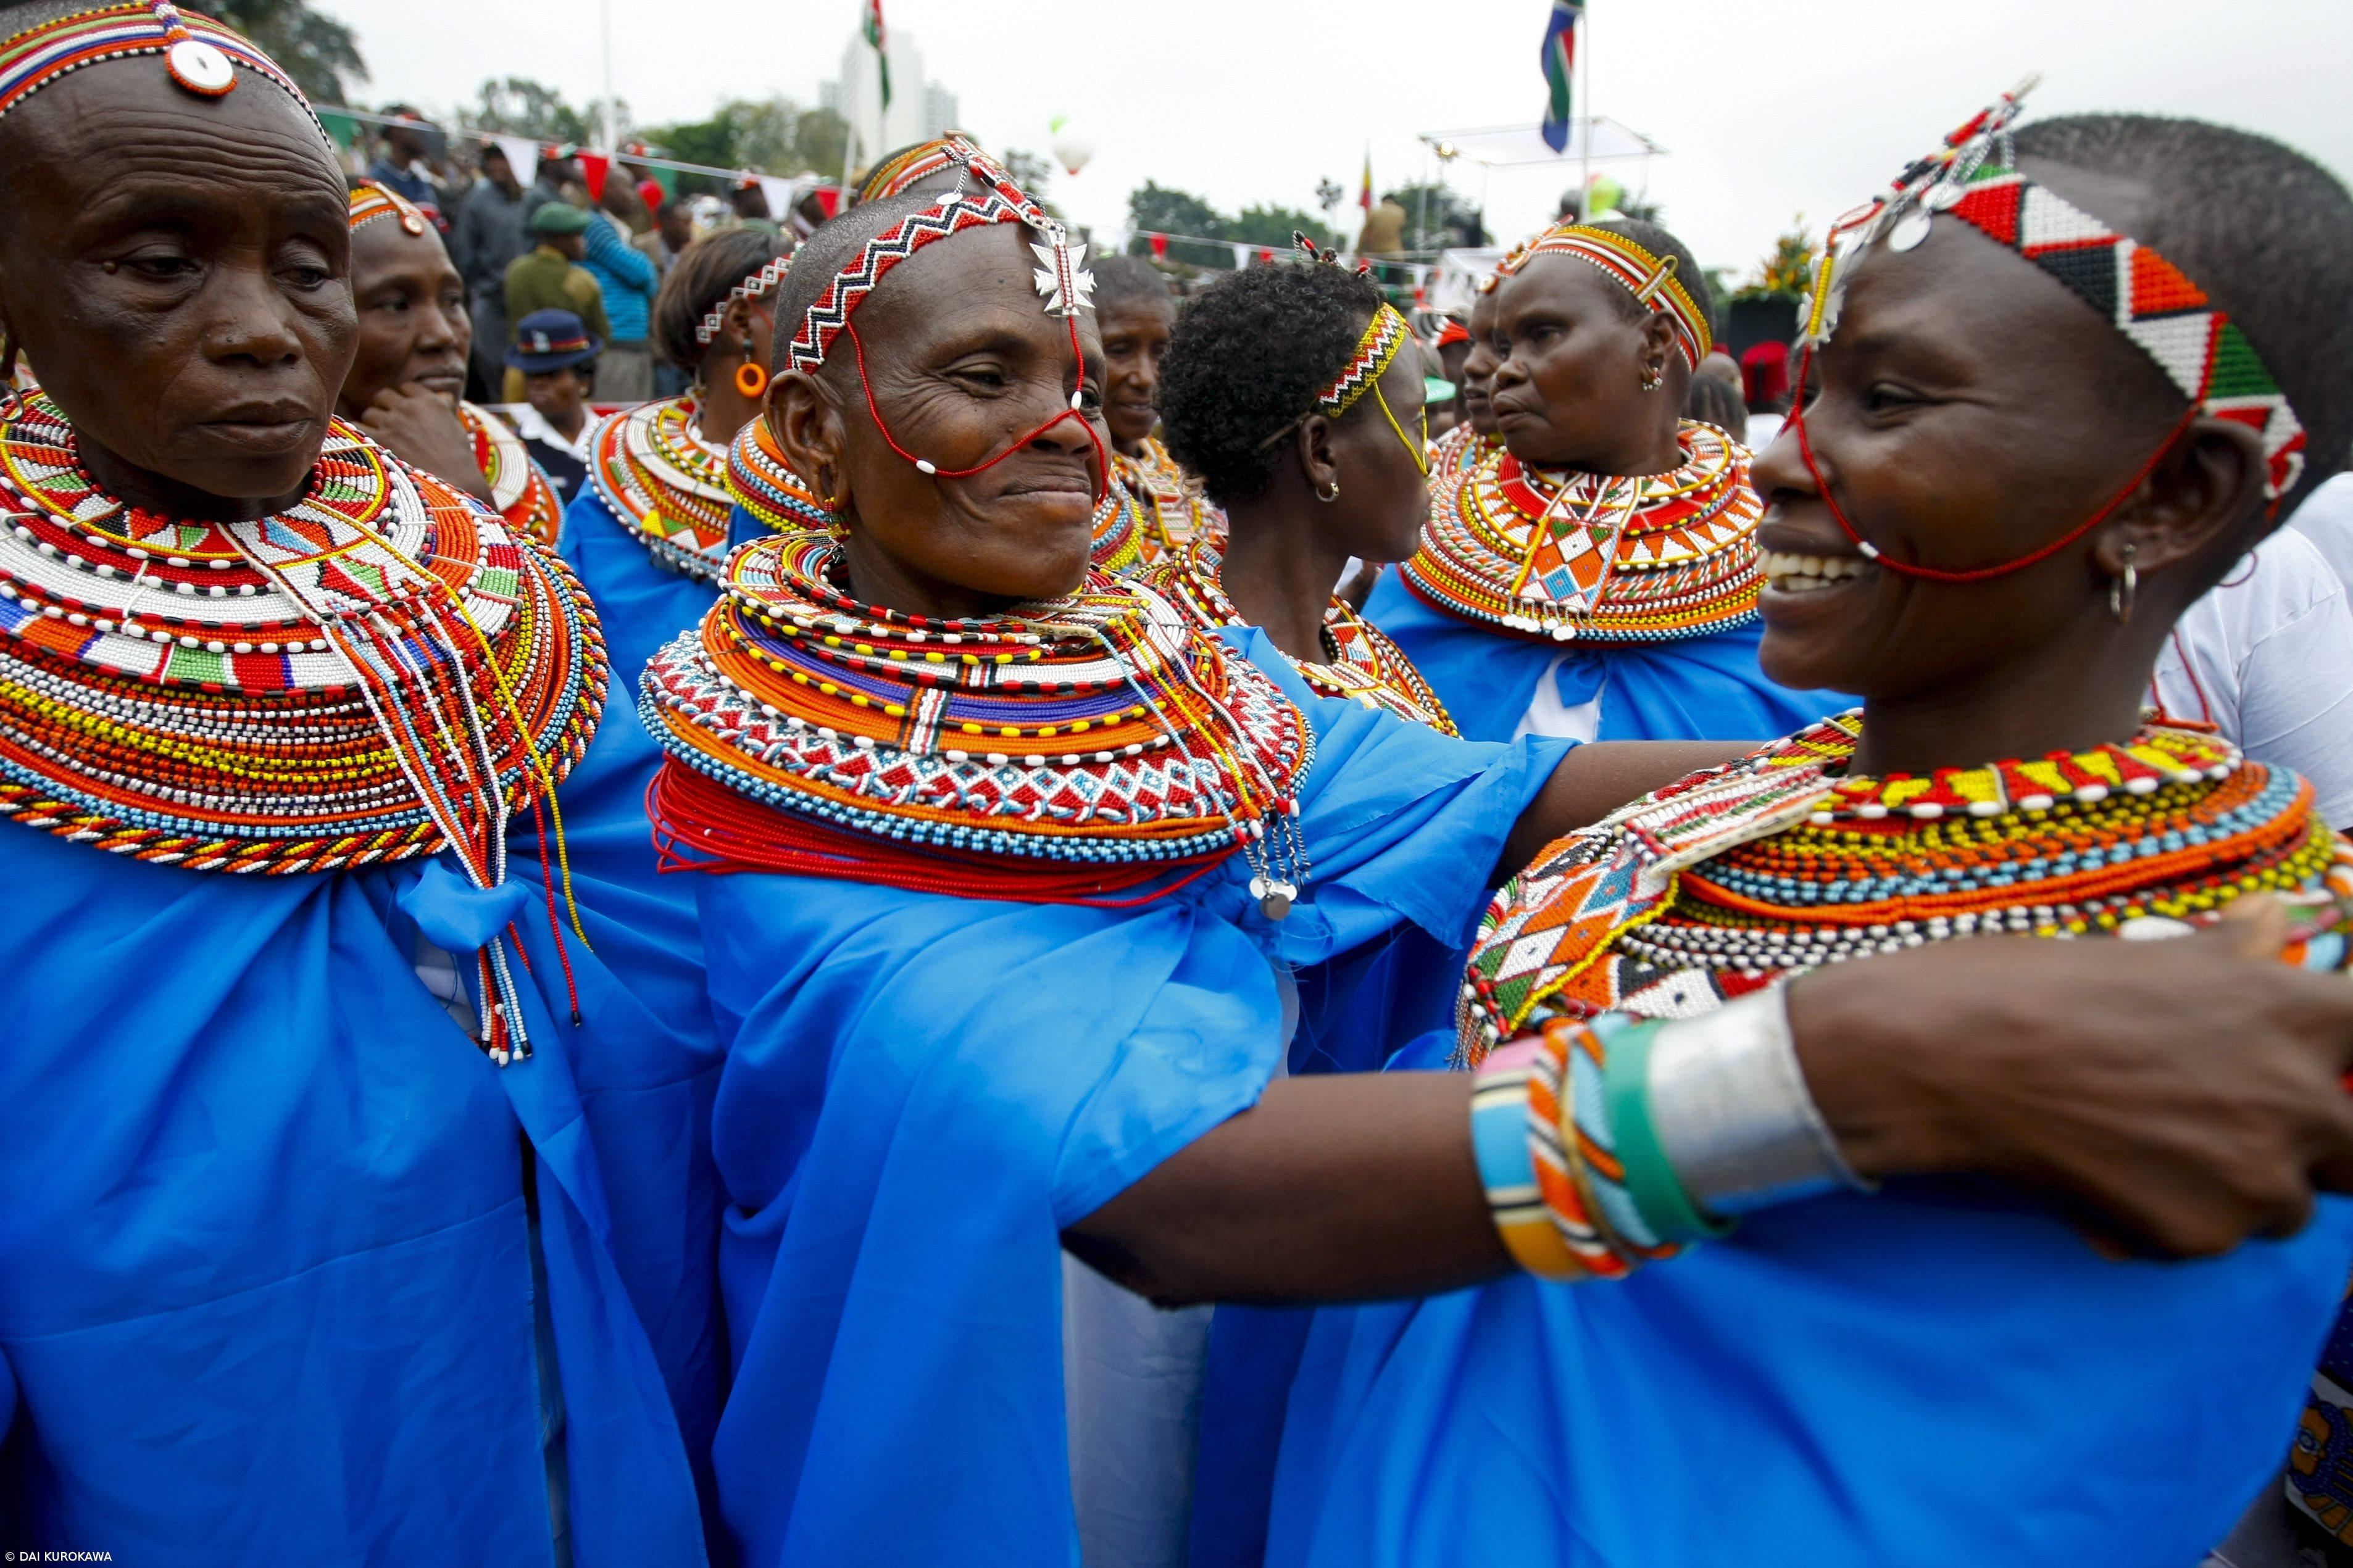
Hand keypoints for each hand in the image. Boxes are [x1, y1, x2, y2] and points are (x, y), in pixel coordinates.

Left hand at [358, 385, 494, 503]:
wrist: (454, 483)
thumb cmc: (458, 459)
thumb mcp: (456, 426)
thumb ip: (445, 407)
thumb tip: (442, 395)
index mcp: (430, 401)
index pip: (406, 387)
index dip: (404, 397)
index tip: (405, 409)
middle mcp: (409, 407)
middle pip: (383, 396)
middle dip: (385, 407)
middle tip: (389, 423)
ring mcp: (392, 422)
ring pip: (369, 413)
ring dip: (373, 423)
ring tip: (382, 438)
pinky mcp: (378, 440)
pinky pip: (358, 428)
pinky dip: (362, 436)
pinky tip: (370, 446)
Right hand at [1789, 897, 2352, 1257]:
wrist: (1943, 1057)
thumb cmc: (2029, 986)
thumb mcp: (2144, 953)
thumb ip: (2228, 954)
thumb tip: (2271, 920)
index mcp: (2291, 1010)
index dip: (2350, 1064)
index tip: (2322, 1070)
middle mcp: (2296, 1095)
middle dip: (2309, 1146)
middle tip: (2225, 1125)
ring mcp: (2253, 1176)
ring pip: (2285, 1207)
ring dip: (2236, 1189)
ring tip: (2147, 1150)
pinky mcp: (2198, 1236)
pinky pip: (2209, 1242)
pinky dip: (2168, 1221)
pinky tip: (2105, 1177)